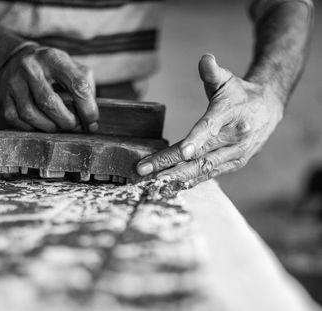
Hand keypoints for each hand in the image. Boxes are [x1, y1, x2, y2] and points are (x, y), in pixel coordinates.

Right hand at [0, 45, 98, 132]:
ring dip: (50, 127)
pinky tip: (41, 124)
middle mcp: (31, 68)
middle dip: (67, 121)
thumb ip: (85, 88)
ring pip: (31, 114)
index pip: (77, 85)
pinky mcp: (4, 96)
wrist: (15, 57)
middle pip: (50, 103)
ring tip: (59, 126)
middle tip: (74, 126)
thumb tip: (91, 121)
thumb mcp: (70, 66)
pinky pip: (18, 120)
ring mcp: (14, 82)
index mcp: (53, 58)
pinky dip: (33, 128)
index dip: (88, 108)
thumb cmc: (51, 67)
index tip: (92, 121)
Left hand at [137, 54, 283, 185]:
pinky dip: (189, 182)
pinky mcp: (234, 164)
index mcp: (230, 114)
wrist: (268, 109)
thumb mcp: (227, 79)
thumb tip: (205, 59)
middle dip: (169, 164)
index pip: (210, 128)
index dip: (195, 140)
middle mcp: (234, 138)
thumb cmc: (240, 93)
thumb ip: (212, 72)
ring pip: (202, 170)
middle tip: (143, 170)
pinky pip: (209, 175)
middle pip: (199, 154)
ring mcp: (235, 154)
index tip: (181, 151)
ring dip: (175, 178)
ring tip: (150, 183)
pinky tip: (169, 186)